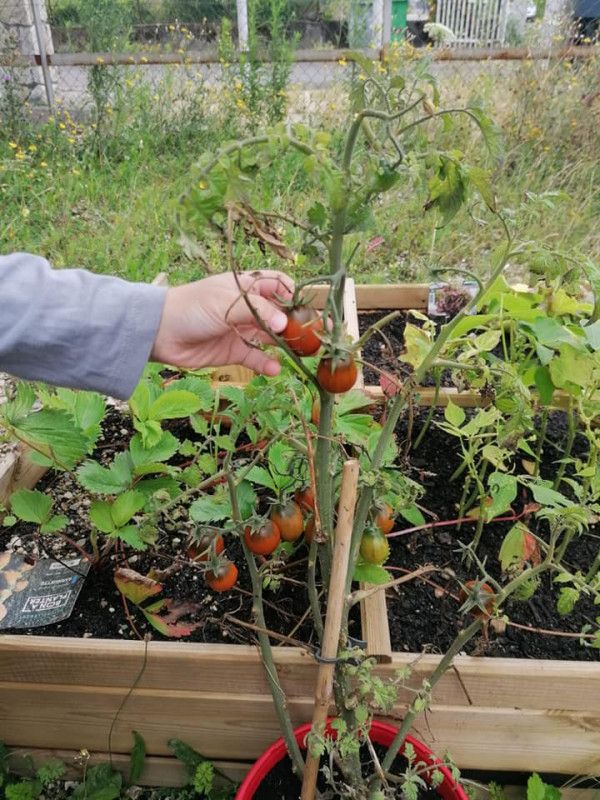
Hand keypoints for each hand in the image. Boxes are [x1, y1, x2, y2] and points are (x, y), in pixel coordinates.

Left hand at [151, 270, 293, 375]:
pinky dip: (266, 364)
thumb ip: (258, 312)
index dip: (294, 294)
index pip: (279, 284)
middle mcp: (248, 307)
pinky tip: (274, 370)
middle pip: (281, 313)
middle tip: (317, 335)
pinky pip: (256, 358)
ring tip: (301, 354)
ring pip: (272, 337)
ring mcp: (242, 330)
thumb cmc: (192, 307)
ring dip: (287, 345)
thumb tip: (286, 323)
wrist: (160, 332)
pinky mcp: (234, 351)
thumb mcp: (226, 302)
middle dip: (298, 323)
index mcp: (247, 286)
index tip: (306, 307)